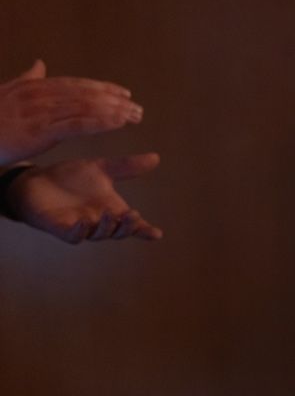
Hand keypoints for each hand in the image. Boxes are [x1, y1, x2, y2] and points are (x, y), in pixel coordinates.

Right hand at [0, 60, 143, 163]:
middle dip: (114, 101)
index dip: (102, 89)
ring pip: (86, 108)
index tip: (124, 93)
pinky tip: (119, 123)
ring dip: (114, 111)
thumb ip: (26, 79)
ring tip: (135, 117)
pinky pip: (77, 124)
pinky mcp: (40, 131)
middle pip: (86, 95)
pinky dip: (101, 121)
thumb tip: (40, 64)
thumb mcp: (7, 93)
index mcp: (33, 87)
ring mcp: (40, 112)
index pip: (76, 85)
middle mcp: (39, 95)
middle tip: (138, 108)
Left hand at [6, 154, 162, 242]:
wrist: (36, 180)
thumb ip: (126, 167)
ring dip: (107, 227)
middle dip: (128, 227)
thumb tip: (156, 158)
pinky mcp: (60, 228)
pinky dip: (80, 231)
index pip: (132, 225)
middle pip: (119, 232)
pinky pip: (73, 236)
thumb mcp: (101, 169)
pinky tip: (84, 222)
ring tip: (110, 215)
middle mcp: (98, 222)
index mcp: (112, 210)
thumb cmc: (70, 178)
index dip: (144, 231)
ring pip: (99, 235)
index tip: (157, 234)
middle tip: (133, 216)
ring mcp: (80, 227)